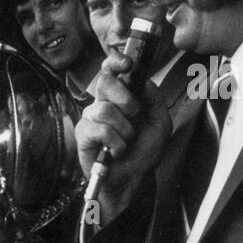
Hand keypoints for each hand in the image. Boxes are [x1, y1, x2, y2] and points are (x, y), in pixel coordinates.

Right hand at [74, 50, 171, 219]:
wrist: (133, 180)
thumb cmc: (143, 153)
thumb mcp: (160, 122)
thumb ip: (154, 98)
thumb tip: (143, 80)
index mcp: (119, 98)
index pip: (111, 71)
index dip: (116, 61)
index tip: (127, 63)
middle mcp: (102, 104)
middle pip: (105, 81)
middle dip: (125, 98)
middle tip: (134, 115)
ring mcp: (90, 119)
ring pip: (106, 109)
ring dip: (125, 130)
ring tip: (126, 142)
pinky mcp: (82, 135)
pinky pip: (100, 129)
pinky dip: (116, 143)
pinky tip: (116, 152)